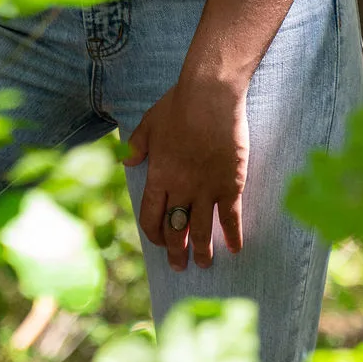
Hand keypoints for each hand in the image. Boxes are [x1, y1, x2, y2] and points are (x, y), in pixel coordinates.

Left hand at [122, 74, 248, 269]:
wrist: (210, 95)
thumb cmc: (177, 105)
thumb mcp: (148, 123)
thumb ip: (136, 146)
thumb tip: (126, 162)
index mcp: (159, 176)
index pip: (151, 217)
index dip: (153, 234)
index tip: (158, 243)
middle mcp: (181, 189)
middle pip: (175, 230)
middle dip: (176, 251)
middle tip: (178, 266)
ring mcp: (206, 189)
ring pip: (202, 231)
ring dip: (202, 252)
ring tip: (203, 264)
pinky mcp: (230, 185)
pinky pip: (231, 218)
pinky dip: (233, 236)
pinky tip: (236, 249)